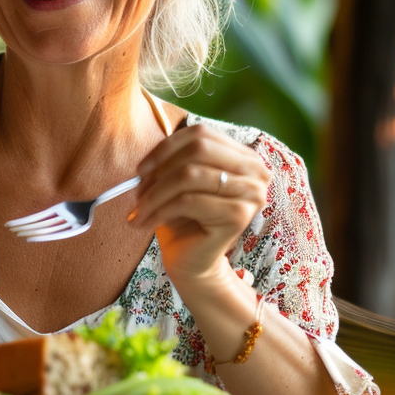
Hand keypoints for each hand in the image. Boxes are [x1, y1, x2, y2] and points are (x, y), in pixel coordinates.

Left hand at [130, 124, 269, 291]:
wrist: (191, 261)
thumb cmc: (183, 219)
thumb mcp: (176, 181)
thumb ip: (172, 159)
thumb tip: (148, 158)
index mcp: (242, 156)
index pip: (200, 134)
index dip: (165, 147)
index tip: (141, 168)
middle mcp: (255, 171)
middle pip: (197, 149)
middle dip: (161, 169)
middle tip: (139, 191)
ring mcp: (251, 192)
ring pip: (189, 175)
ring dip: (155, 193)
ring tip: (139, 210)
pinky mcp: (238, 215)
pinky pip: (188, 201)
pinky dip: (159, 210)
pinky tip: (145, 223)